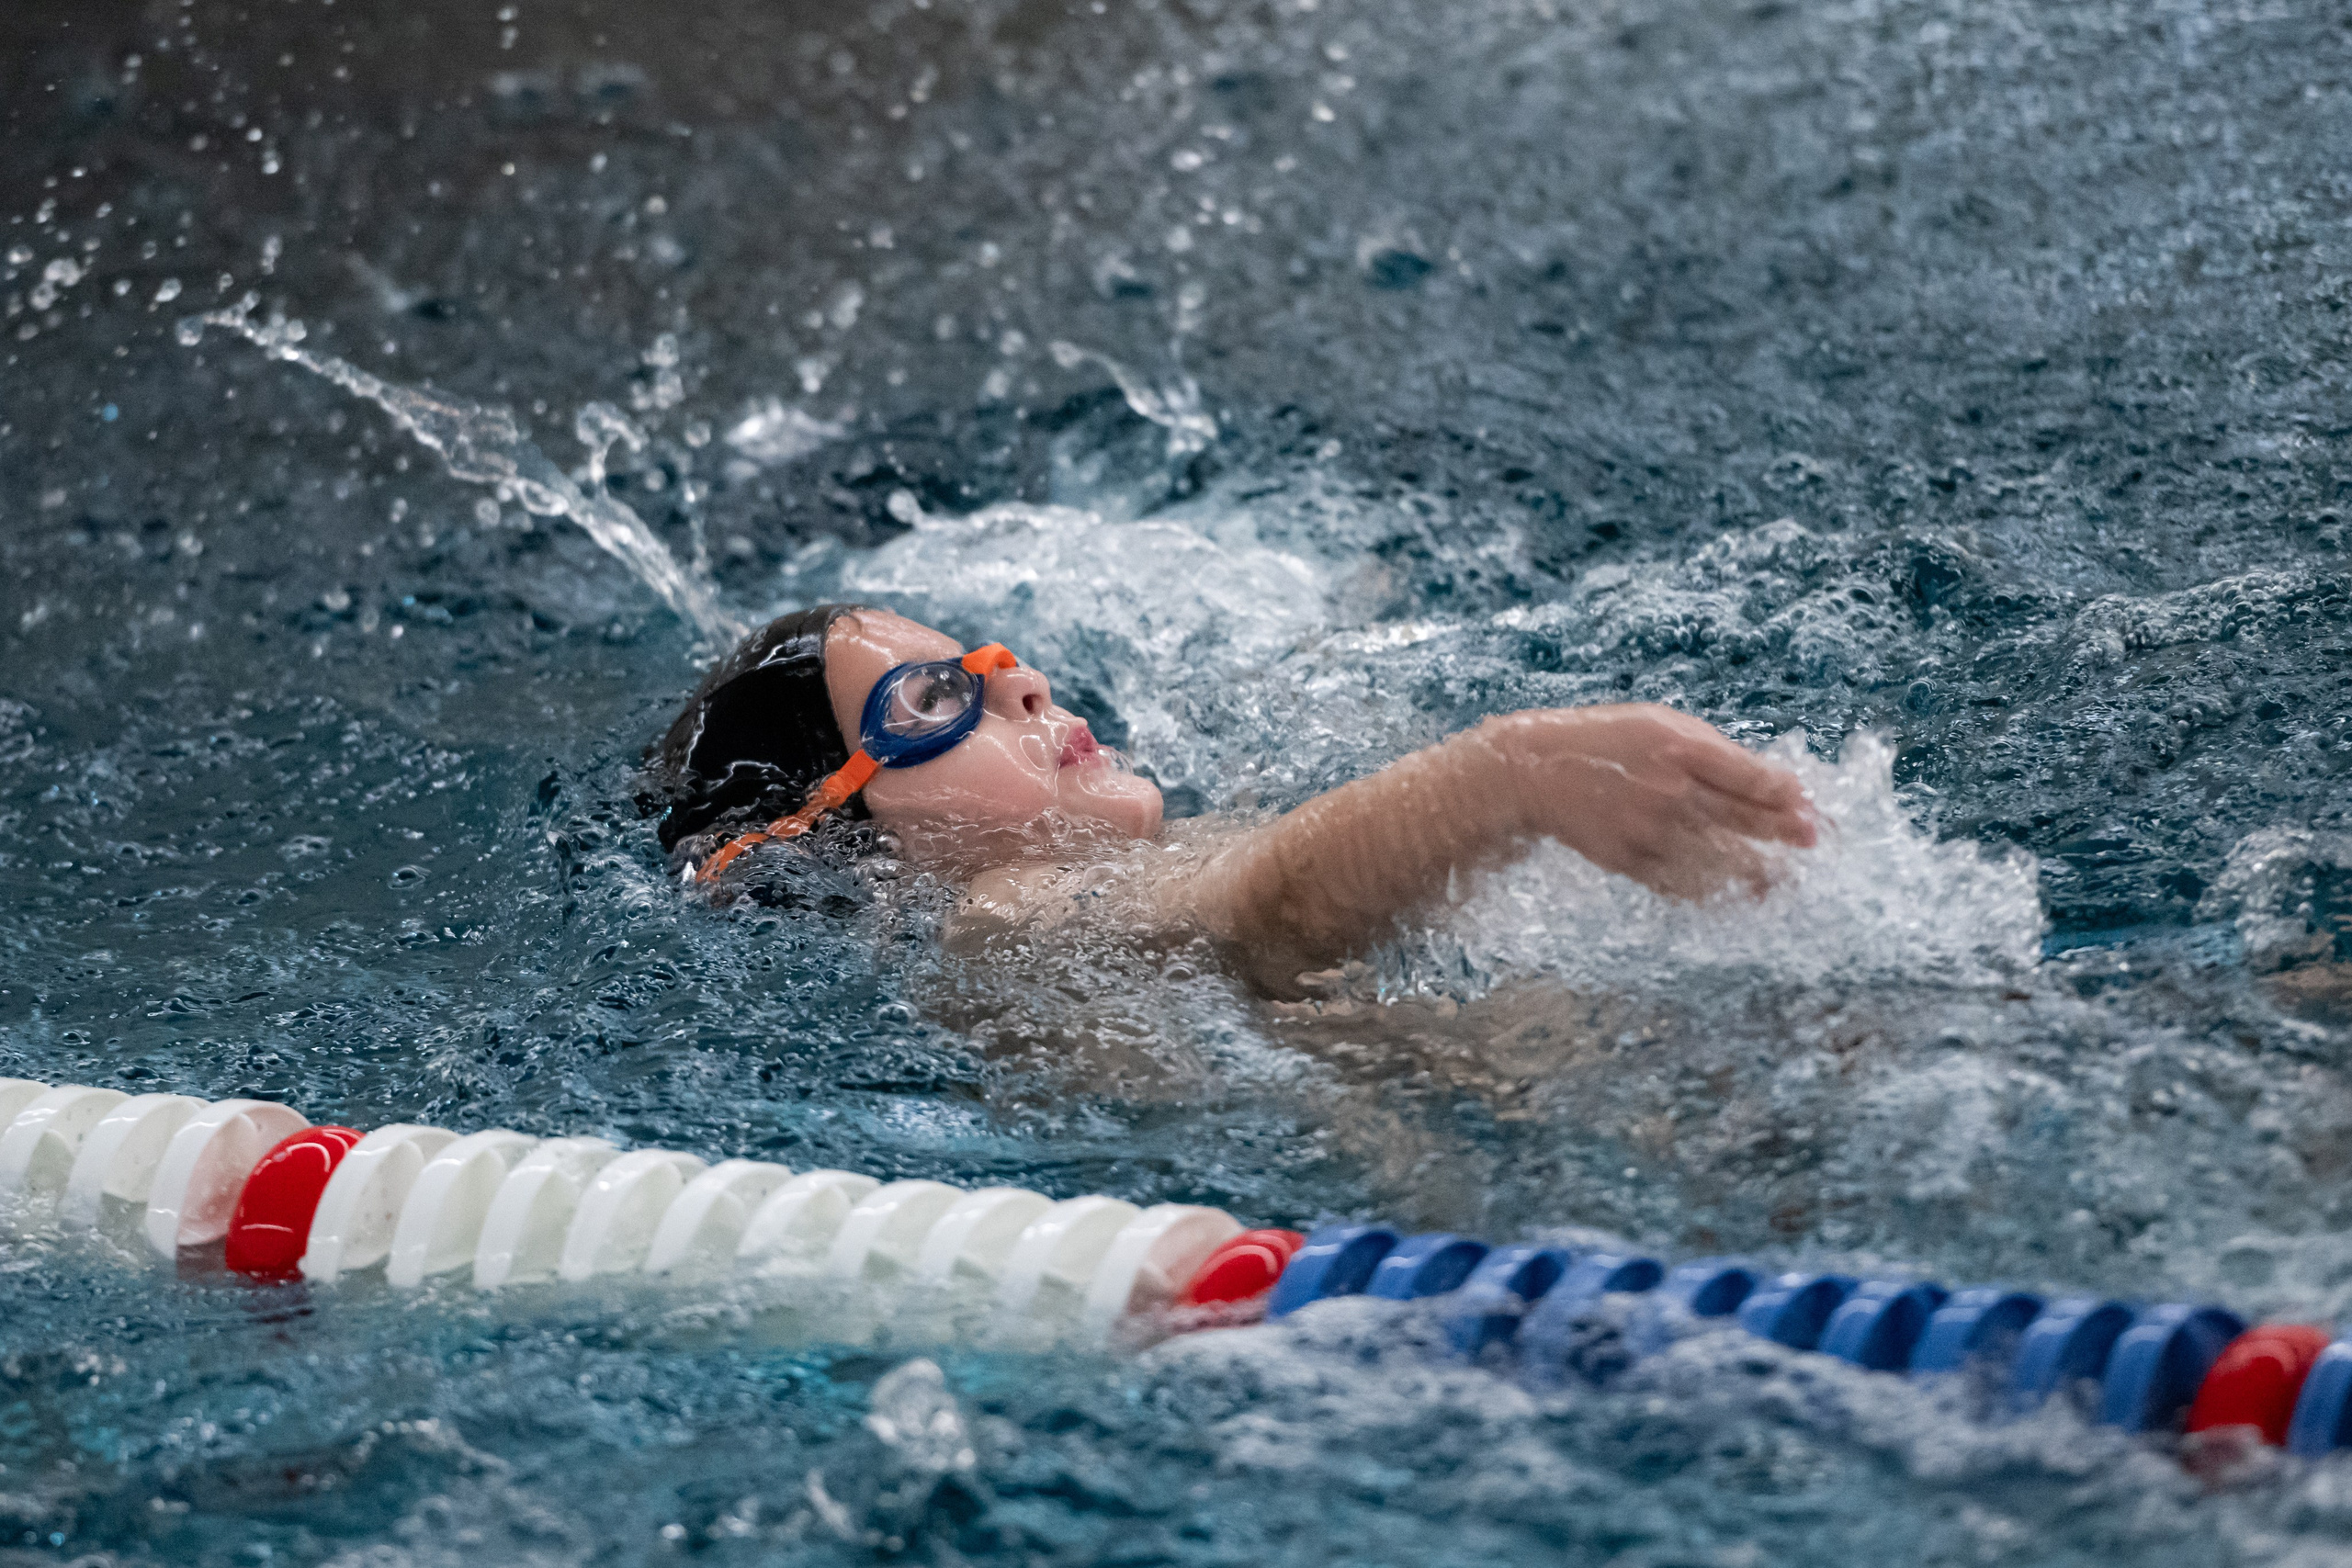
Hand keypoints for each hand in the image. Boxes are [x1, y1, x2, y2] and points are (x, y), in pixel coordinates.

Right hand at [1471, 704, 1817, 898]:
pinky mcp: (1631, 860)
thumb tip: (1766, 781)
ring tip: (1779, 882)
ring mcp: (1651, 831)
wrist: (1535, 773)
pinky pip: (1682, 884)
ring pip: (1720, 861)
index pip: (1752, 777)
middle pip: (1744, 820)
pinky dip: (1710, 890)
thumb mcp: (1659, 724)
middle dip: (1784, 834)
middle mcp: (1671, 791)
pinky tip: (1728, 893)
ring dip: (1756, 873)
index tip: (1808, 808)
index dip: (1787, 795)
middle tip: (1810, 842)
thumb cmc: (1605, 742)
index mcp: (1681, 748)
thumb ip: (1712, 750)